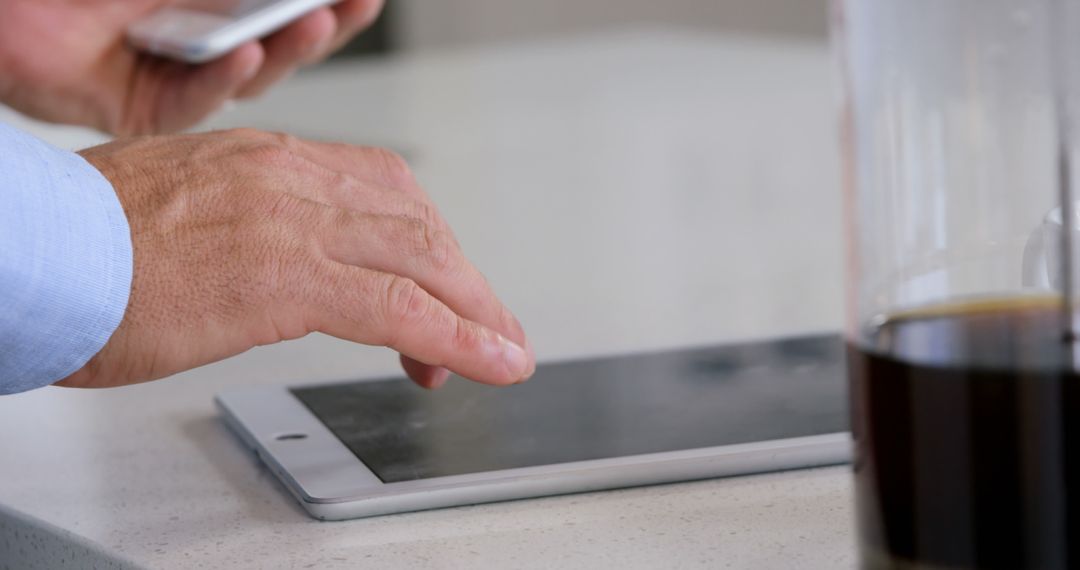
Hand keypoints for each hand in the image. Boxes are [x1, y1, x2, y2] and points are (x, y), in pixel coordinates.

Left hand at [0, 0, 381, 134]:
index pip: (284, 4)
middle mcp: (198, 35)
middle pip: (282, 41)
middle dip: (325, 24)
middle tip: (356, 6)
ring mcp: (173, 72)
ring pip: (248, 76)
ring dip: (284, 51)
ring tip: (312, 22)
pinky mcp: (143, 110)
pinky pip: (192, 102)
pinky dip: (219, 78)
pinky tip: (240, 53)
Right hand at [59, 130, 534, 389]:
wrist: (33, 251)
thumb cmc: (88, 244)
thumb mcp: (187, 211)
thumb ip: (248, 225)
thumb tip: (277, 262)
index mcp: (269, 160)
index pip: (387, 189)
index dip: (429, 241)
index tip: (444, 285)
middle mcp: (292, 179)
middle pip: (418, 222)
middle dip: (465, 281)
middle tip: (488, 327)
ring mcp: (293, 224)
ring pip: (423, 259)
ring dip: (476, 311)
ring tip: (502, 351)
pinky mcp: (285, 279)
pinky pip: (399, 307)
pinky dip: (457, 337)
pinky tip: (485, 362)